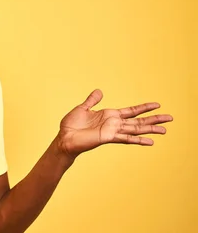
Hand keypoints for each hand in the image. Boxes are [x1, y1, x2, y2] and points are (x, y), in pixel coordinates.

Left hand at [56, 89, 172, 158]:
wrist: (64, 138)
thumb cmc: (71, 125)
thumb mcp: (82, 108)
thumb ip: (92, 100)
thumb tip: (99, 91)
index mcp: (109, 115)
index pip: (131, 111)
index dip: (144, 108)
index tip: (157, 105)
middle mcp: (113, 123)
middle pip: (138, 121)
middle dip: (154, 119)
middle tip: (170, 118)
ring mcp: (112, 131)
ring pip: (135, 129)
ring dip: (150, 129)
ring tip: (165, 130)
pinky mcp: (108, 137)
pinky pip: (126, 138)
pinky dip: (138, 140)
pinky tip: (150, 142)